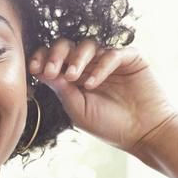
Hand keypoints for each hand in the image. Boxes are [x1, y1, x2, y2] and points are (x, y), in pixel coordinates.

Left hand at [28, 39, 177, 153]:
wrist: (143, 133)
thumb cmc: (109, 125)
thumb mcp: (78, 109)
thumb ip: (61, 89)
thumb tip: (42, 70)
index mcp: (74, 77)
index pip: (54, 58)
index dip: (43, 58)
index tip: (34, 68)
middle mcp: (90, 65)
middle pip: (68, 46)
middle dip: (56, 55)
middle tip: (51, 70)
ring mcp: (109, 60)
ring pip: (88, 45)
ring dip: (76, 59)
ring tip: (72, 77)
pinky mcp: (130, 58)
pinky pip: (112, 53)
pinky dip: (100, 66)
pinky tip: (93, 83)